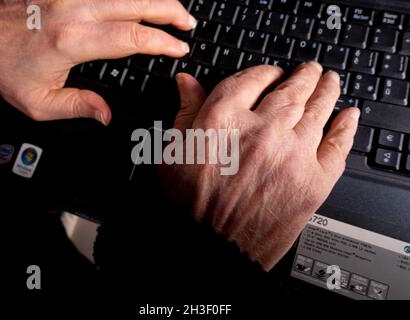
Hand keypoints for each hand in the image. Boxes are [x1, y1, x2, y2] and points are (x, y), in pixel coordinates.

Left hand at [0, 0, 195, 123]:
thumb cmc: (7, 69)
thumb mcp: (40, 102)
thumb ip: (78, 107)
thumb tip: (106, 115)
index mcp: (72, 40)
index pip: (132, 36)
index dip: (162, 42)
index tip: (179, 49)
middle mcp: (73, 10)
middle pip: (135, 3)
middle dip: (169, 11)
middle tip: (188, 22)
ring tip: (173, 9)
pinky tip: (139, 1)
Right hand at [162, 62, 359, 270]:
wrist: (208, 249)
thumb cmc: (187, 206)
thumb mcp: (174, 152)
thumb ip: (187, 112)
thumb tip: (187, 83)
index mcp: (223, 120)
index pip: (252, 79)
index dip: (265, 72)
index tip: (271, 74)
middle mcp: (259, 131)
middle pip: (291, 89)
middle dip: (303, 76)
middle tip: (309, 70)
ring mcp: (290, 155)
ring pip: (318, 109)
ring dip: (327, 90)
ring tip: (330, 81)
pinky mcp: (312, 182)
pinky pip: (337, 146)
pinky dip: (346, 127)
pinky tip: (349, 116)